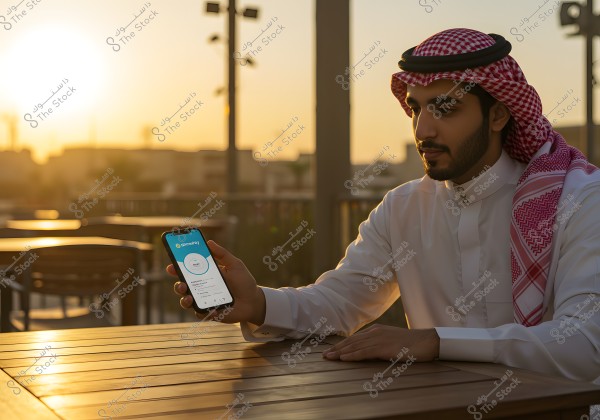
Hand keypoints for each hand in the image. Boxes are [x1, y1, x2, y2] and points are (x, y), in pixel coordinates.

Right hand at [168, 240, 265, 324]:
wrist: (254, 301)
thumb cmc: (244, 282)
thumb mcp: (234, 264)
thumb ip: (222, 254)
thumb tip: (209, 242)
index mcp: (206, 275)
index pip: (188, 271)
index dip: (177, 268)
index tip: (171, 265)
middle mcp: (202, 288)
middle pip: (184, 286)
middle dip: (178, 285)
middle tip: (181, 283)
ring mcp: (205, 301)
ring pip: (187, 301)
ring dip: (184, 299)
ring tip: (188, 296)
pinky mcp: (209, 313)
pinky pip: (199, 313)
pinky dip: (199, 310)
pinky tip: (203, 307)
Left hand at [322, 324, 439, 361]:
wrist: (427, 341)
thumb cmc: (412, 344)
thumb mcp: (392, 342)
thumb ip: (380, 345)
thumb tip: (369, 352)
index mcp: (377, 330)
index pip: (355, 338)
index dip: (342, 344)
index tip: (331, 350)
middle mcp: (375, 332)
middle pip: (352, 341)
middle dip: (337, 348)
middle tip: (324, 355)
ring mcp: (379, 339)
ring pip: (355, 346)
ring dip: (340, 352)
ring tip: (329, 357)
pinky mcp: (384, 347)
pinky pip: (364, 352)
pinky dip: (352, 355)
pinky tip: (344, 358)